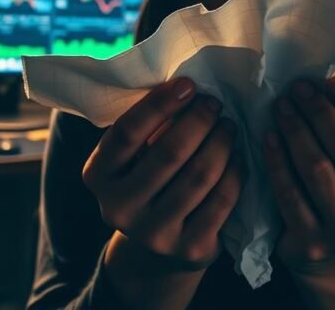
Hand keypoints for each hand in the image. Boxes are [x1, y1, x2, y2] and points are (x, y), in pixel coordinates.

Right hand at [83, 77, 242, 267]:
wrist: (155, 248)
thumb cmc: (145, 179)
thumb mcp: (132, 156)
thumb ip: (147, 125)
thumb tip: (186, 85)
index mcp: (97, 176)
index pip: (127, 132)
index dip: (160, 104)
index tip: (189, 84)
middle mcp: (119, 208)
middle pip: (169, 152)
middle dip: (199, 120)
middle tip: (215, 104)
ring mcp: (154, 233)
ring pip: (200, 175)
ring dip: (221, 141)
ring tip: (229, 126)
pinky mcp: (189, 249)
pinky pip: (222, 199)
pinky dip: (235, 170)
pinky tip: (237, 155)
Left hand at [263, 77, 334, 308]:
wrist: (334, 258)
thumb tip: (328, 86)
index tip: (329, 82)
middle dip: (319, 113)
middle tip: (298, 89)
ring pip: (317, 169)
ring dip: (296, 130)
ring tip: (282, 107)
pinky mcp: (311, 243)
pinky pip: (289, 193)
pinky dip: (277, 161)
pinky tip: (269, 137)